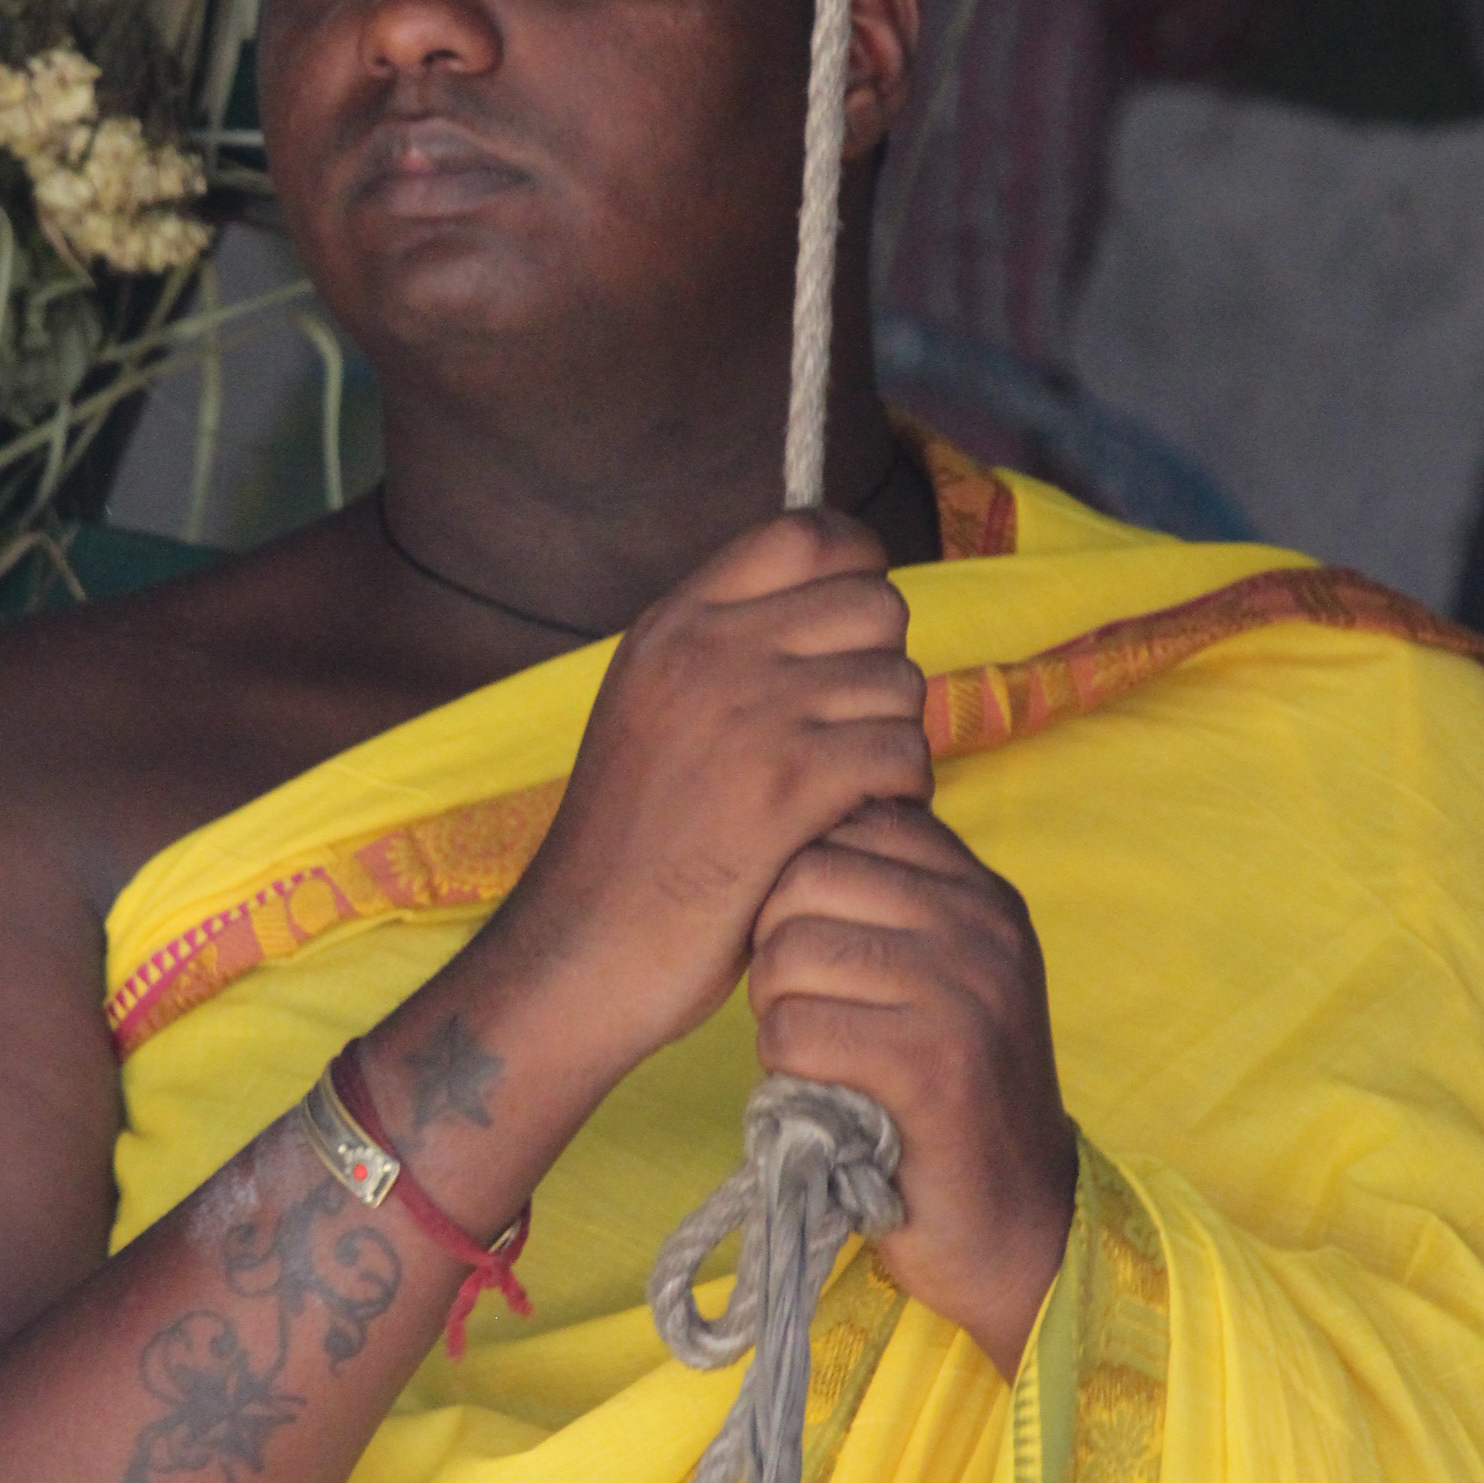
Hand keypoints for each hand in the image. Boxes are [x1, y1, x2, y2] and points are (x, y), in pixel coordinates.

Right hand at [494, 511, 933, 1071]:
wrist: (581, 949)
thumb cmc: (632, 842)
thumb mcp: (653, 708)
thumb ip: (726, 649)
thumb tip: (835, 599)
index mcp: (675, 623)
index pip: (807, 533)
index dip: (859, 570)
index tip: (857, 630)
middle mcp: (709, 650)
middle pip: (877, 603)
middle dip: (885, 667)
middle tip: (854, 732)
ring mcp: (749, 716)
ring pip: (899, 683)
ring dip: (896, 740)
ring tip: (852, 788)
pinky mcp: (785, 790)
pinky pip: (902, 754)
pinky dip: (900, 794)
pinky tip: (855, 824)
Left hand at [747, 799, 1076, 1375]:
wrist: (1015, 1223)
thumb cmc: (949, 1096)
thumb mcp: (942, 974)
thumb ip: (890, 900)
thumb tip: (791, 825)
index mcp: (983, 891)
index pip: (849, 818)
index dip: (798, 881)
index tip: (817, 946)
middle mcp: (983, 925)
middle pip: (804, 876)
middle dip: (773, 942)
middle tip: (800, 1007)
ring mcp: (964, 991)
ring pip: (789, 952)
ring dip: (774, 1012)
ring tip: (813, 1052)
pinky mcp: (930, 1065)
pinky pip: (796, 1031)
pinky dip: (782, 1068)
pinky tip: (817, 1093)